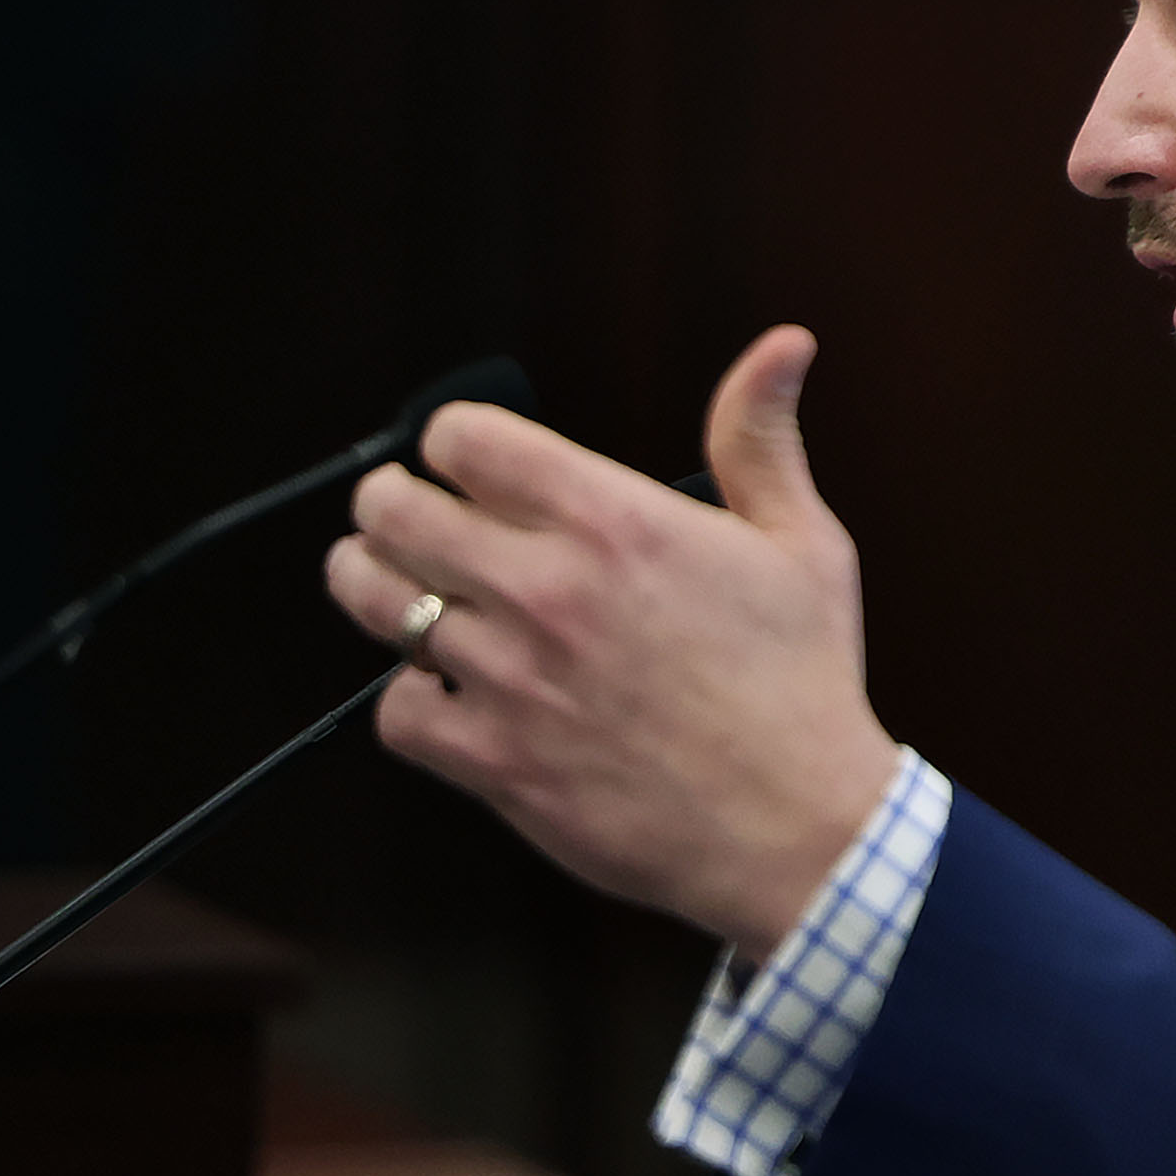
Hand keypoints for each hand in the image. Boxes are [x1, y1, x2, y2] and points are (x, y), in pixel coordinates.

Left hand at [325, 326, 899, 957]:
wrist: (800, 828)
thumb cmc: (803, 685)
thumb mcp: (803, 544)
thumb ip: (760, 437)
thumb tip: (781, 347)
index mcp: (615, 523)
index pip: (466, 439)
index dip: (456, 438)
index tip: (466, 457)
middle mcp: (547, 590)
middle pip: (394, 510)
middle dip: (391, 501)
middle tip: (402, 512)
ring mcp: (510, 677)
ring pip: (374, 602)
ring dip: (371, 583)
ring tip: (388, 582)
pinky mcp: (493, 760)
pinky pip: (395, 710)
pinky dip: (408, 697)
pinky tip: (441, 689)